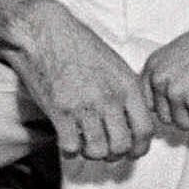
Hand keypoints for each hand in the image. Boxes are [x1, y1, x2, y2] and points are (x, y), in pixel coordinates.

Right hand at [7, 0, 156, 161]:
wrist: (44, 34)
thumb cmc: (80, 47)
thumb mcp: (116, 65)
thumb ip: (128, 92)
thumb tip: (136, 120)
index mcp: (127, 86)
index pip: (145, 130)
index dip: (141, 147)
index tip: (134, 151)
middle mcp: (109, 99)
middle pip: (122, 146)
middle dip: (115, 155)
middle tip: (107, 151)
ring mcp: (84, 107)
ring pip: (97, 151)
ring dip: (92, 154)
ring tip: (86, 145)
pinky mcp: (59, 112)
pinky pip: (71, 147)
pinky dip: (70, 151)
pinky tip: (68, 141)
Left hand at [143, 5, 188, 132]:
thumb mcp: (178, 54)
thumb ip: (166, 77)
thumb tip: (164, 105)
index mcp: (153, 67)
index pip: (150, 103)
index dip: (169, 104)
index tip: (185, 95)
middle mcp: (160, 81)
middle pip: (165, 117)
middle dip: (184, 111)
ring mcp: (177, 93)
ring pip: (183, 124)